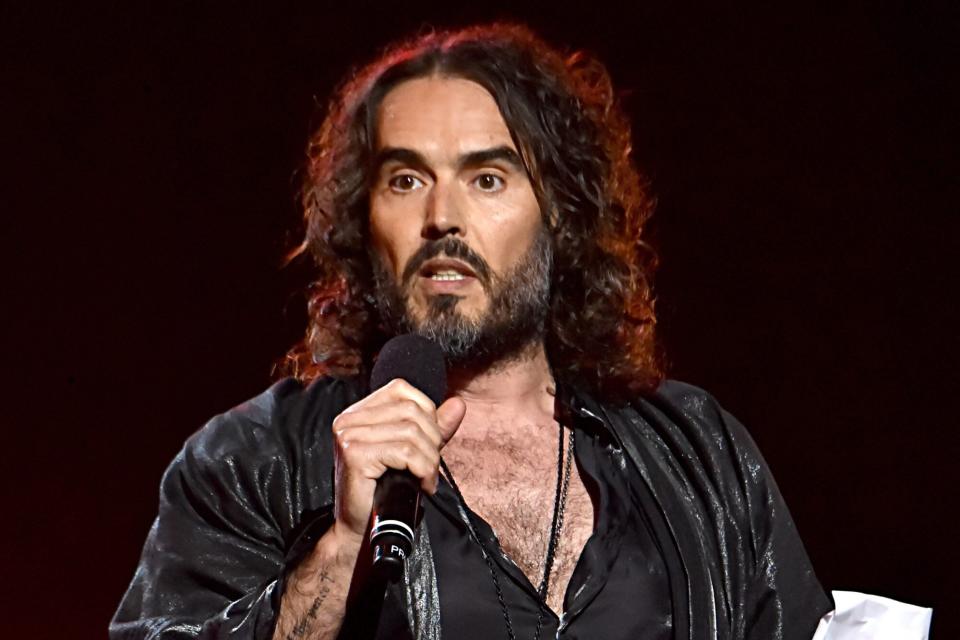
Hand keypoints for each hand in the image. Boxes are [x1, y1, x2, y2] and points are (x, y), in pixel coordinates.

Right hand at [330, 379, 466, 541]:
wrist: (359, 530)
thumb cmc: (383, 492)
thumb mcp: (413, 453)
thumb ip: (434, 427)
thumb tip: (458, 404)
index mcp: (358, 412)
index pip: (402, 390)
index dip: (426, 414)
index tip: (429, 444)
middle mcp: (349, 419)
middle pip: (411, 410)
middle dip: (431, 440)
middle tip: (429, 467)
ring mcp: (349, 435)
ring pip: (411, 432)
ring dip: (429, 460)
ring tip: (426, 479)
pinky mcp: (354, 455)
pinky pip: (405, 452)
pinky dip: (422, 469)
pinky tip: (421, 485)